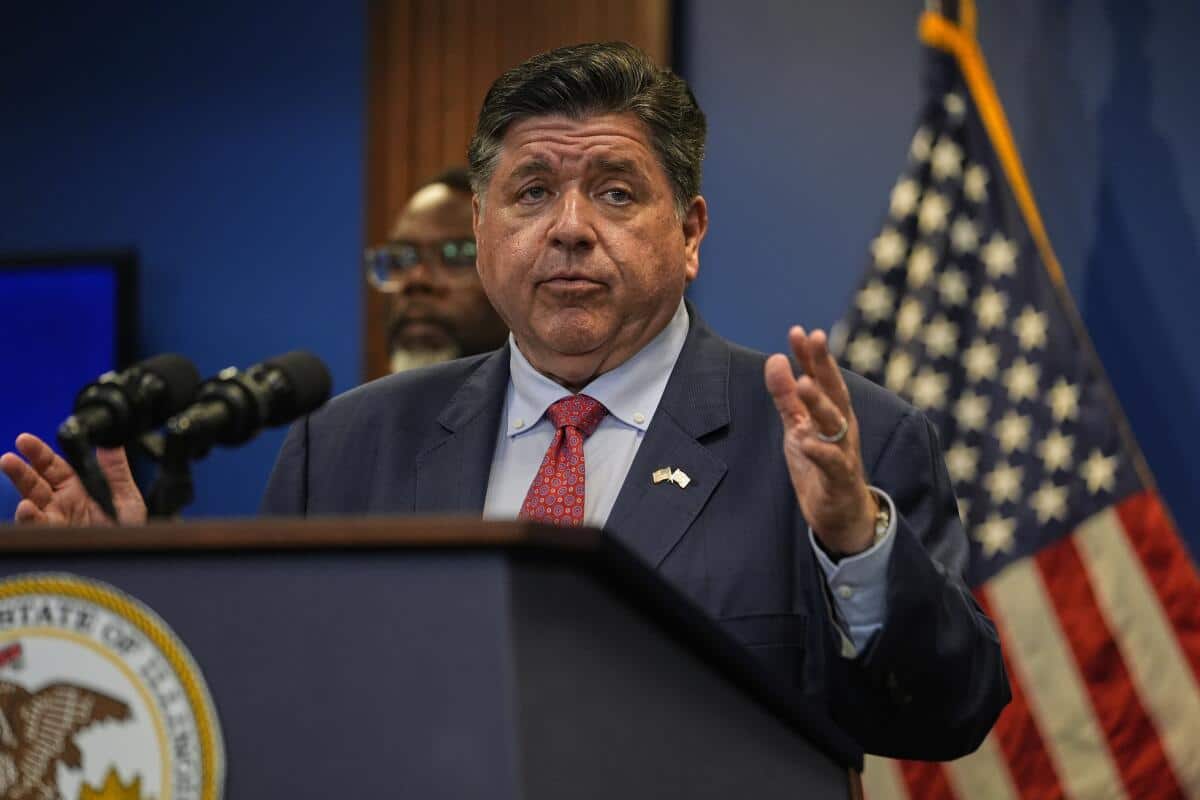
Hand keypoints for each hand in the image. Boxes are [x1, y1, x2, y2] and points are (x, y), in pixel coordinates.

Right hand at [0, 434, 146, 525]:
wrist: (129, 556)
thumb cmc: (126, 531)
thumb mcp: (126, 497)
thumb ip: (116, 470)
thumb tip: (110, 442)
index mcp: (76, 488)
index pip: (52, 466)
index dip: (38, 452)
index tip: (24, 440)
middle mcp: (60, 503)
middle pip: (34, 481)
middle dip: (21, 467)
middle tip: (10, 455)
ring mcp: (54, 520)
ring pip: (30, 500)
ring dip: (19, 483)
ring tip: (10, 466)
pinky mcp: (53, 538)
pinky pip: (37, 527)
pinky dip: (30, 517)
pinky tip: (27, 507)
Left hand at [764, 327, 877, 555]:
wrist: (842, 513)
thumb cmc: (820, 463)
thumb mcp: (797, 426)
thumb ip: (786, 396)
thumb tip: (775, 359)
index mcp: (832, 411)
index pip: (822, 377)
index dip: (811, 355)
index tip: (799, 331)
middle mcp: (841, 426)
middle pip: (834, 391)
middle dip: (823, 364)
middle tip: (813, 338)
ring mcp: (843, 451)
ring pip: (834, 423)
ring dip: (819, 402)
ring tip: (803, 383)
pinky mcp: (839, 479)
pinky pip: (832, 463)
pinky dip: (819, 452)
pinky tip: (804, 441)